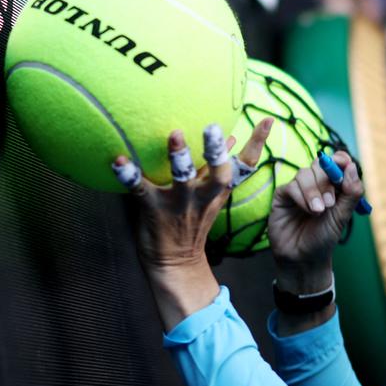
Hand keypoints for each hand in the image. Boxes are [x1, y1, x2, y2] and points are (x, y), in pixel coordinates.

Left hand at [117, 118, 271, 328]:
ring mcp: (178, 203)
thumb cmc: (190, 222)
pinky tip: (118, 160)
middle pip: (217, 172)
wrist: (175, 264)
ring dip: (179, 156)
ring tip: (175, 135)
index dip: (257, 143)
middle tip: (213, 128)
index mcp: (217, 190)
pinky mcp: (153, 209)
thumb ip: (216, 169)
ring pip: (182, 178)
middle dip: (216, 151)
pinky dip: (128, 175)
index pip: (245, 165)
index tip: (267, 121)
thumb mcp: (211, 197)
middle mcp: (202, 195)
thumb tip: (232, 138)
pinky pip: (140, 190)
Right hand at [267, 151, 363, 290]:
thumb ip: (350, 193)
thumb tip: (351, 166)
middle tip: (331, 203)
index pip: (337, 162)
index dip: (340, 160)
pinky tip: (308, 211)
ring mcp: (299, 189)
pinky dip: (302, 196)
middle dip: (327, 181)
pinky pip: (291, 186)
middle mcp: (316, 184)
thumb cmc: (324, 238)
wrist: (303, 258)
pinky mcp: (282, 196)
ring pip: (305, 173)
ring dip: (314, 191)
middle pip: (320, 165)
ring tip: (319, 211)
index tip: (344, 165)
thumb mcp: (342, 217)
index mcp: (334, 186)